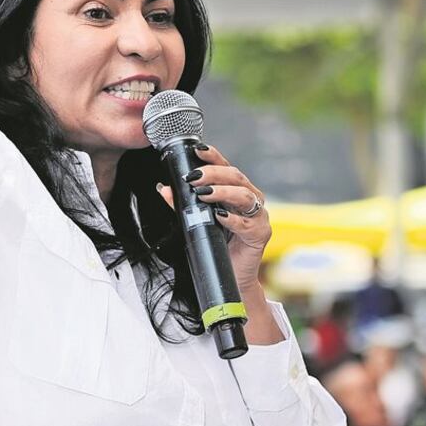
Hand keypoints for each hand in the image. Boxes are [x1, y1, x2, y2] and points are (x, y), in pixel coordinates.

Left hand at [155, 144, 270, 292]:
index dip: (213, 156)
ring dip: (222, 192)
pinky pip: (248, 224)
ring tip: (203, 194)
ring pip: (244, 195)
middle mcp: (251, 198)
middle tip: (193, 177)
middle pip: (235, 176)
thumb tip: (164, 188)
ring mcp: (258, 215)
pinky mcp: (261, 234)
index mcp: (236, 190)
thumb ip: (183, 204)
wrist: (231, 275)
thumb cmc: (216, 243)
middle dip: (213, 173)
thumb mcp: (197, 220)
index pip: (226, 166)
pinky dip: (233, 219)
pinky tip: (220, 216)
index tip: (197, 149)